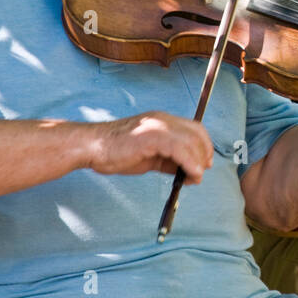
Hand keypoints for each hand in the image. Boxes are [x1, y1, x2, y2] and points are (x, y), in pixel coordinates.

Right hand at [87, 112, 213, 180]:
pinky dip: (189, 163)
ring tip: (196, 177)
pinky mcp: (151, 136)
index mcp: (162, 121)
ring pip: (190, 141)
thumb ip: (169, 161)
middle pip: (196, 133)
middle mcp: (162, 120)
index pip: (193, 128)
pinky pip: (179, 149)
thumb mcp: (150, 157)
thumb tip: (188, 173)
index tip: (205, 163)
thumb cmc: (117, 153)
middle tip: (201, 172)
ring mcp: (157, 126)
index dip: (204, 145)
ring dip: (198, 161)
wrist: (93, 147)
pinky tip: (190, 175)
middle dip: (204, 154)